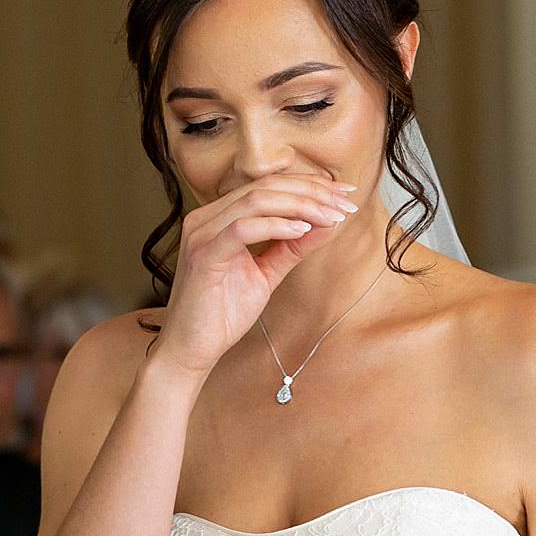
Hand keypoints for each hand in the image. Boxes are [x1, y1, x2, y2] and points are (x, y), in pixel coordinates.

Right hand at [152, 175, 358, 379]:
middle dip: (312, 193)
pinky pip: (242, 228)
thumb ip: (292, 247)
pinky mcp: (203, 255)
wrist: (191, 349)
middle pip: (266, 187)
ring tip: (331, 217)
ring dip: (301, 206)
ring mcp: (202, 234)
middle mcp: (206, 218)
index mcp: (219, 217)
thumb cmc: (221, 313)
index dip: (309, 186)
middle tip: (345, 204)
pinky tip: (302, 230)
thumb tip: (327, 223)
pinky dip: (276, 225)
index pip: (268, 187)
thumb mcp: (266, 274)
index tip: (343, 197)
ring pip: (256, 200)